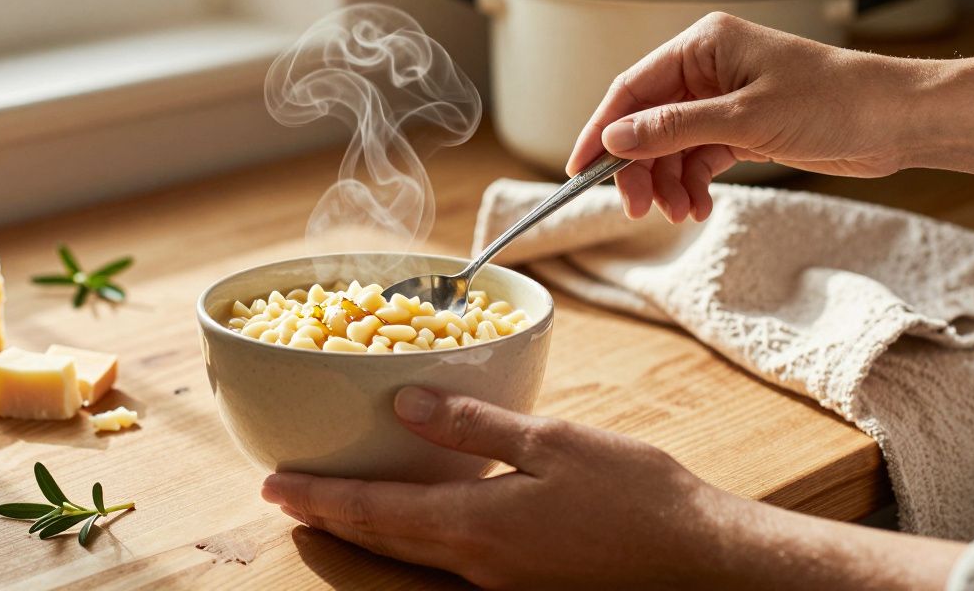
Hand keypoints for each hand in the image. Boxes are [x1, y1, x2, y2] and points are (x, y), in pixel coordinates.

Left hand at [263, 386, 732, 588]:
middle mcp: (476, 567)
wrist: (700, 560)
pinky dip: (413, 539)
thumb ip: (474, 424)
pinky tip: (417, 520)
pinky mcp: (526, 585)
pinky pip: (448, 562)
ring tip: (335, 507)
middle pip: (382, 543)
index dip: (319, 499)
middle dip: (331, 519)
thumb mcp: (552, 442)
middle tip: (287, 498)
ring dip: (367, 532)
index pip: (374, 514)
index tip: (272, 486)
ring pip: (412, 557)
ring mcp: (501, 584)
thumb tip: (406, 401)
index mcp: (476, 527)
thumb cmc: (635, 496)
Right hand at [565, 12, 942, 222]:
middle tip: (636, 207)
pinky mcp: (740, 128)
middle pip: (645, 122)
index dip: (599, 130)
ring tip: (679, 212)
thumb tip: (613, 139)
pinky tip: (698, 206)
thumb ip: (673, 129)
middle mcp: (707, 69)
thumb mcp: (744, 118)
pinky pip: (696, 158)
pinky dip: (692, 184)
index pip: (630, 89)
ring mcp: (722, 99)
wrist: (895, 120)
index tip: (579, 168)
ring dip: (667, 183)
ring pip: (669, 146)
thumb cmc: (833, 101)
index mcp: (702, 45)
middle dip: (638, 168)